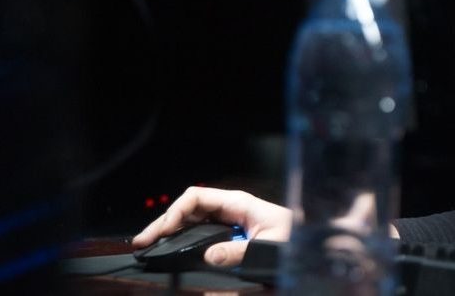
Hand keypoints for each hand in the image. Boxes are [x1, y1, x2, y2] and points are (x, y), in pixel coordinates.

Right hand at [131, 186, 291, 266]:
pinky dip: (182, 236)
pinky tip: (170, 245)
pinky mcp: (229, 232)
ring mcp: (228, 219)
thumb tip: (210, 256)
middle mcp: (230, 208)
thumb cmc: (297, 236)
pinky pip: (200, 230)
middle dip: (164, 222)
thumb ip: (240, 252)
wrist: (312, 241)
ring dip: (169, 230)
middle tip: (142, 241)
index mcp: (238, 202)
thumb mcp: (270, 245)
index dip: (176, 211)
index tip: (163, 231)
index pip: (196, 197)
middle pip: (188, 208)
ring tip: (149, 243)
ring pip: (190, 219)